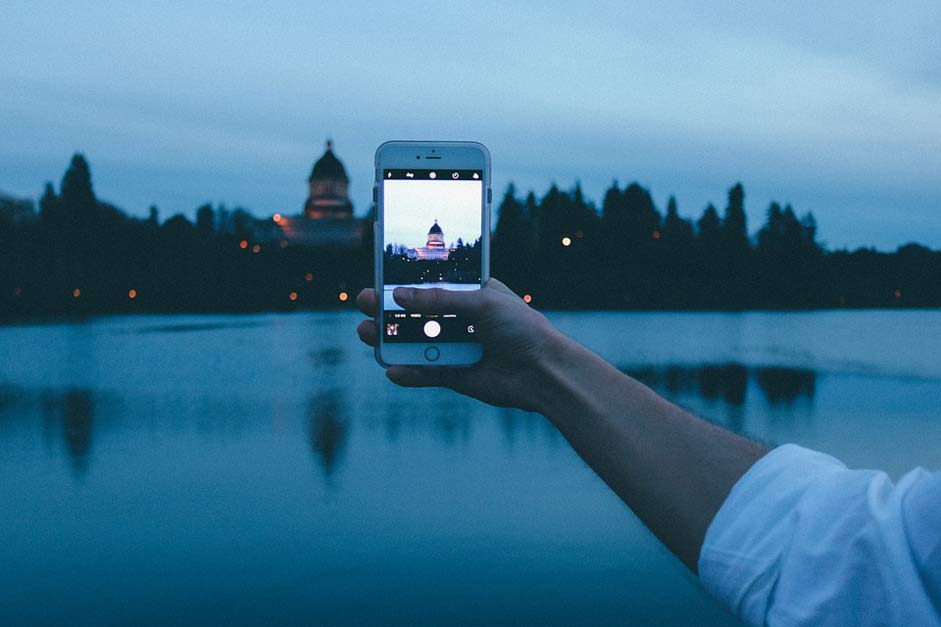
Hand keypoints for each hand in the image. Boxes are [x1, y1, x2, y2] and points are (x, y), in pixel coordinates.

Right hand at [355, 279, 566, 411]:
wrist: (543, 373)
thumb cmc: (521, 329)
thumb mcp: (481, 304)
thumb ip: (439, 300)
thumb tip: (398, 296)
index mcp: (470, 293)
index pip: (431, 283)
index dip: (405, 281)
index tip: (379, 277)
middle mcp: (460, 319)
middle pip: (416, 313)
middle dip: (388, 310)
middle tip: (364, 303)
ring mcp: (456, 347)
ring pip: (415, 343)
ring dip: (390, 340)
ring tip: (365, 334)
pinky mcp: (455, 374)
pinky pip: (425, 372)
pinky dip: (409, 372)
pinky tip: (392, 370)